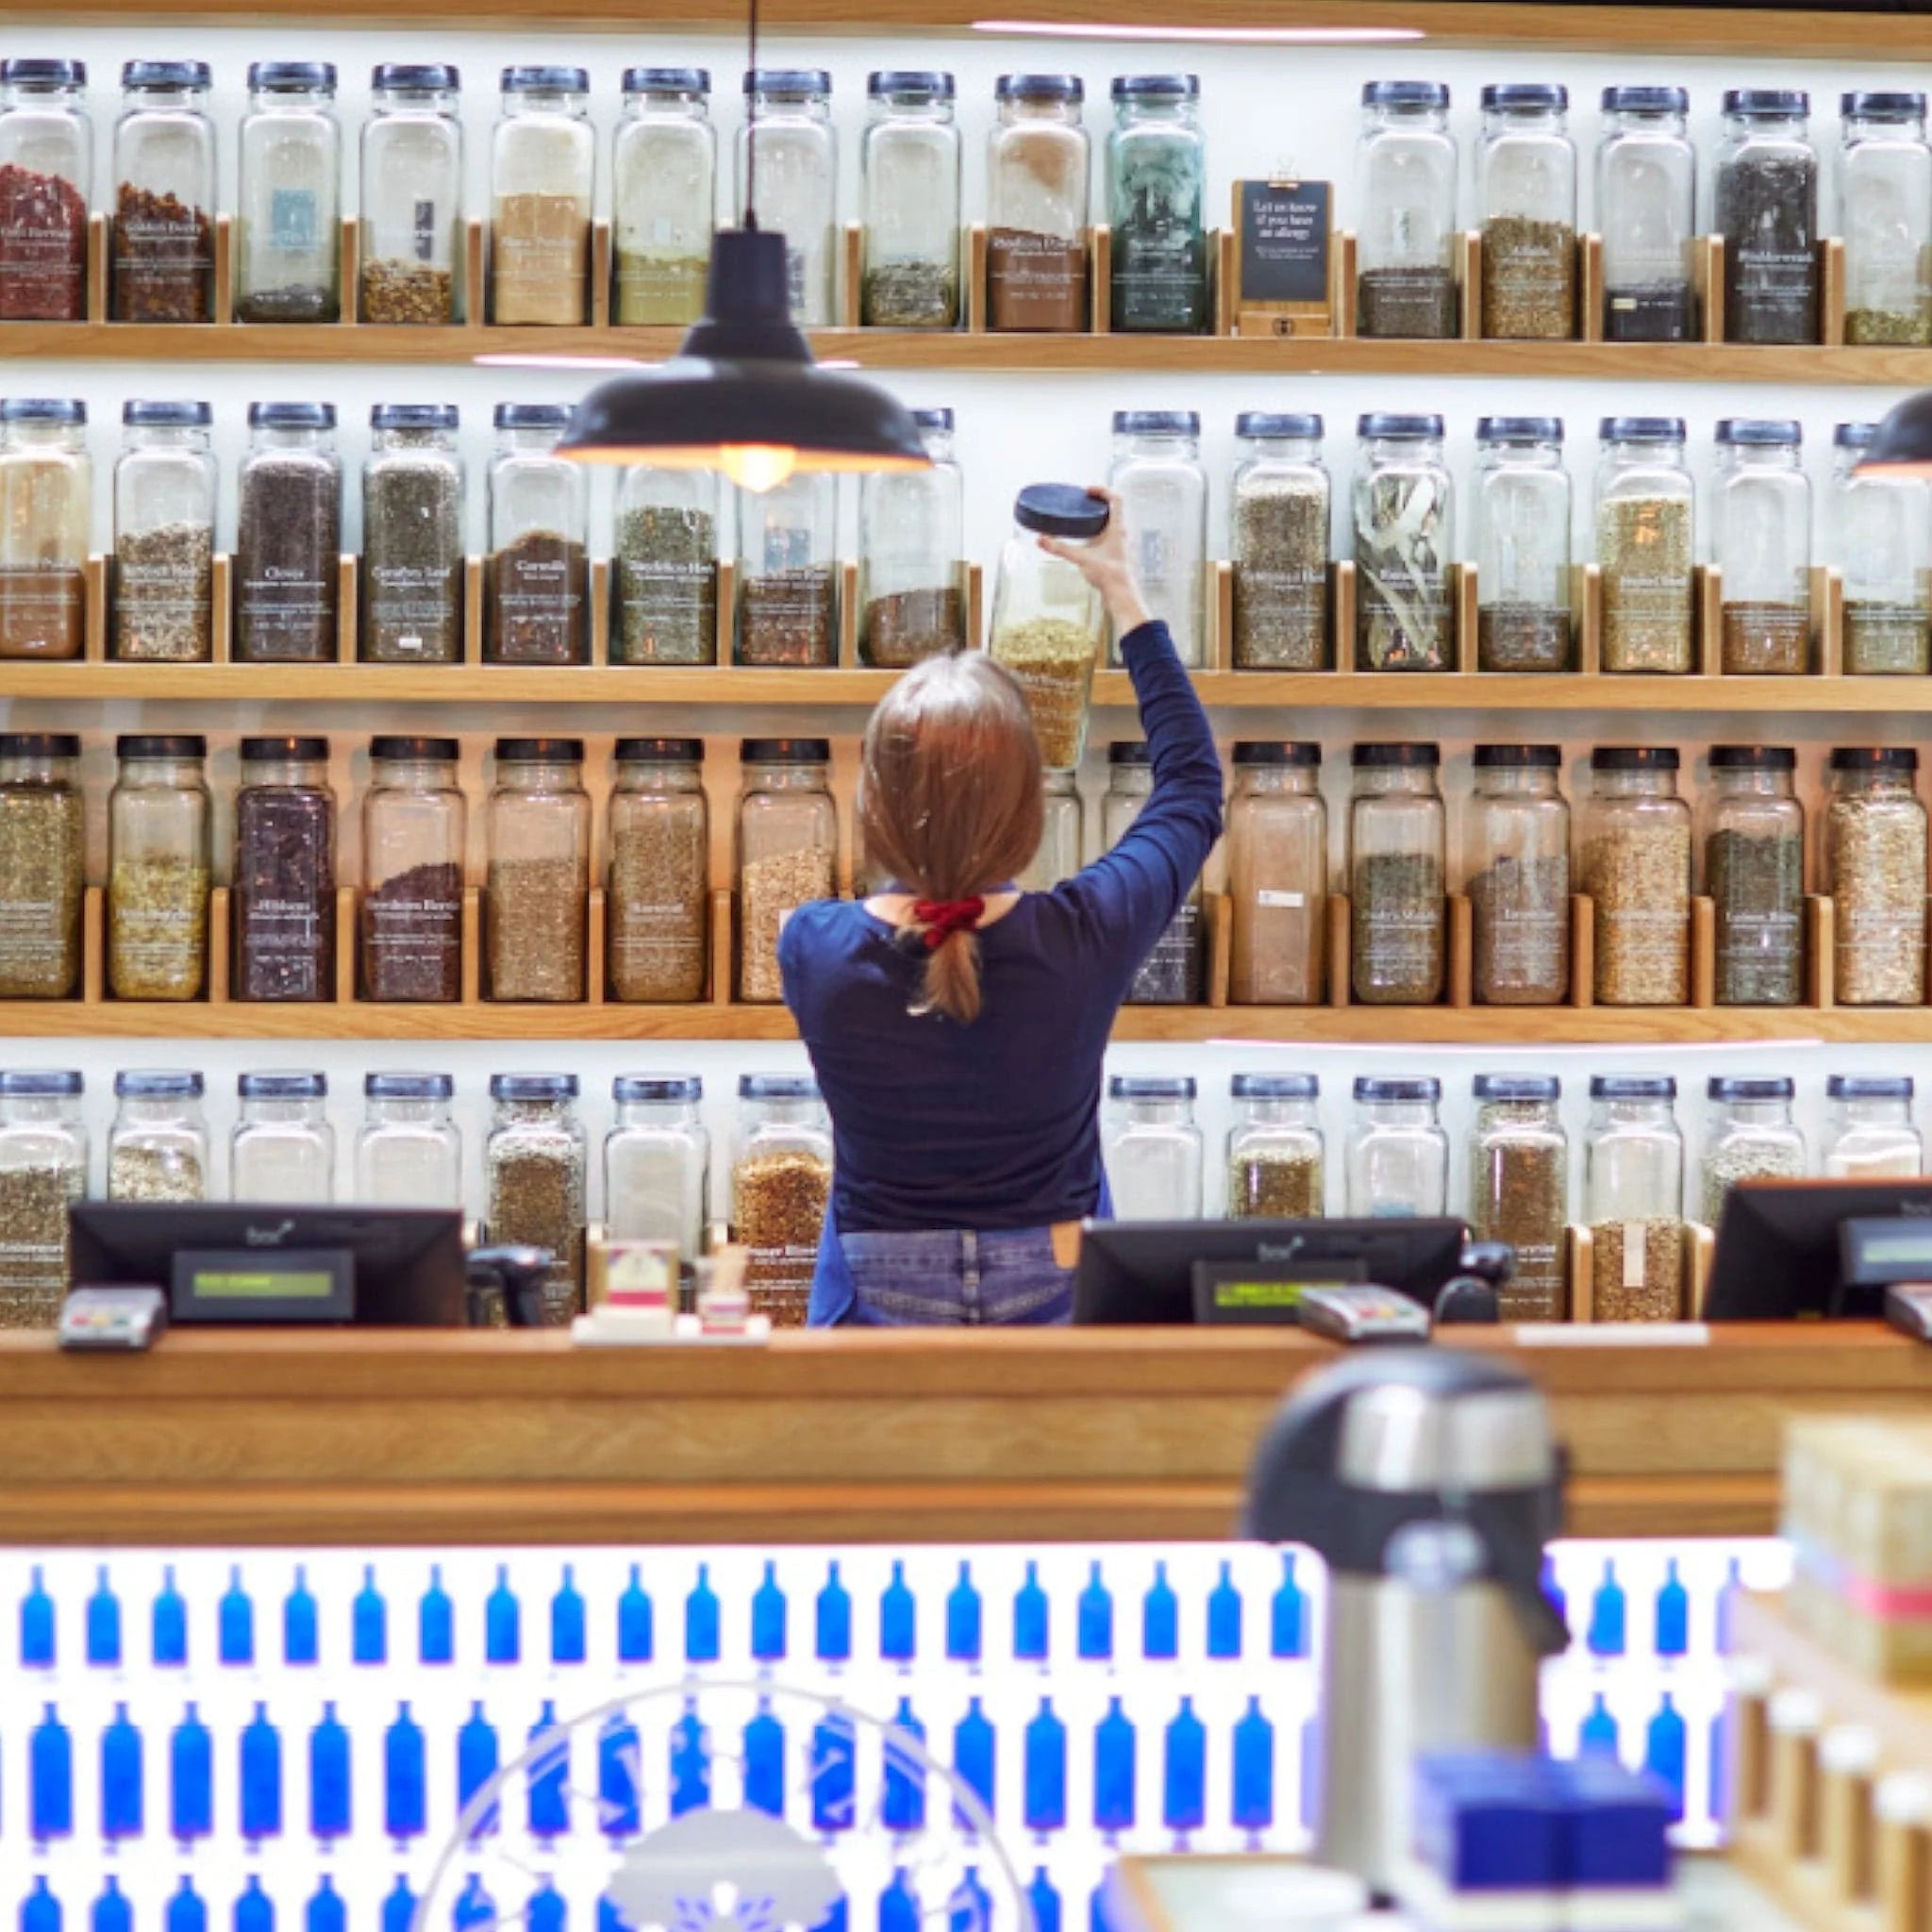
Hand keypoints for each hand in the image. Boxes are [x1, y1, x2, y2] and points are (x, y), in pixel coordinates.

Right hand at [1038, 486, 1151, 635]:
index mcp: (1117, 528)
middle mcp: (1121, 532)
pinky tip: (1085, 537)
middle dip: (1098, 501)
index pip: (1116, 499)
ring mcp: (1119, 543)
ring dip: (1098, 515)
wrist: (1120, 594)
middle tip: (1083, 501)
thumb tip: (1041, 540)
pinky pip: (1108, 534)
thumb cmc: (1108, 575)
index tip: (1087, 491)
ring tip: (1082, 516)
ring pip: (1111, 521)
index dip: (1102, 491)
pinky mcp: (1115, 553)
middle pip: (1114, 508)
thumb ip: (1060, 548)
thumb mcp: (1081, 558)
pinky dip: (1097, 529)